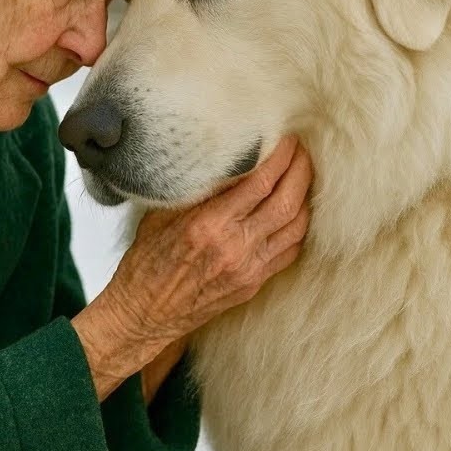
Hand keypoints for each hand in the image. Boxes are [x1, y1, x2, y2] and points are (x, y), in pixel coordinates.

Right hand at [72, 134, 312, 398]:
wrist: (145, 313)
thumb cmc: (147, 261)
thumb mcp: (162, 214)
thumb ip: (199, 189)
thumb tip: (231, 158)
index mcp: (208, 224)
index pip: (260, 181)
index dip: (280, 156)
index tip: (285, 138)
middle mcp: (234, 246)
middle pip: (286, 200)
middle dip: (300, 170)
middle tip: (302, 150)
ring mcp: (249, 268)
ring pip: (296, 226)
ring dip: (305, 196)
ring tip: (303, 175)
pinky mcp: (254, 283)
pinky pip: (290, 250)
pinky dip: (299, 226)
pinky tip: (296, 210)